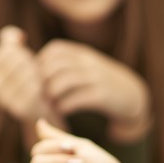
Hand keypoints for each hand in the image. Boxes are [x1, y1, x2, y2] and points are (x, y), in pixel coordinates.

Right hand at [0, 27, 60, 124]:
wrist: (37, 108)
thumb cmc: (27, 78)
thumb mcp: (18, 57)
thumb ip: (12, 42)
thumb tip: (18, 36)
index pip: (6, 50)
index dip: (20, 49)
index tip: (27, 56)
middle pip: (17, 60)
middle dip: (30, 60)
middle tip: (36, 66)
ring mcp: (4, 100)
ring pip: (27, 74)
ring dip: (38, 73)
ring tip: (40, 76)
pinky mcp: (19, 109)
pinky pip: (34, 89)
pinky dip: (41, 85)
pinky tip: (43, 87)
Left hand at [37, 40, 151, 141]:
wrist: (131, 95)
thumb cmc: (99, 83)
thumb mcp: (83, 66)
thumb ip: (63, 64)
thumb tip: (32, 70)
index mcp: (82, 52)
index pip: (53, 51)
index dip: (41, 66)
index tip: (39, 81)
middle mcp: (88, 61)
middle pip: (54, 67)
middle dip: (43, 82)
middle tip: (40, 96)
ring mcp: (96, 77)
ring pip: (63, 82)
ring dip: (52, 96)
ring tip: (49, 104)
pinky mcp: (102, 95)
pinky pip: (77, 98)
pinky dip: (64, 106)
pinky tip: (61, 111)